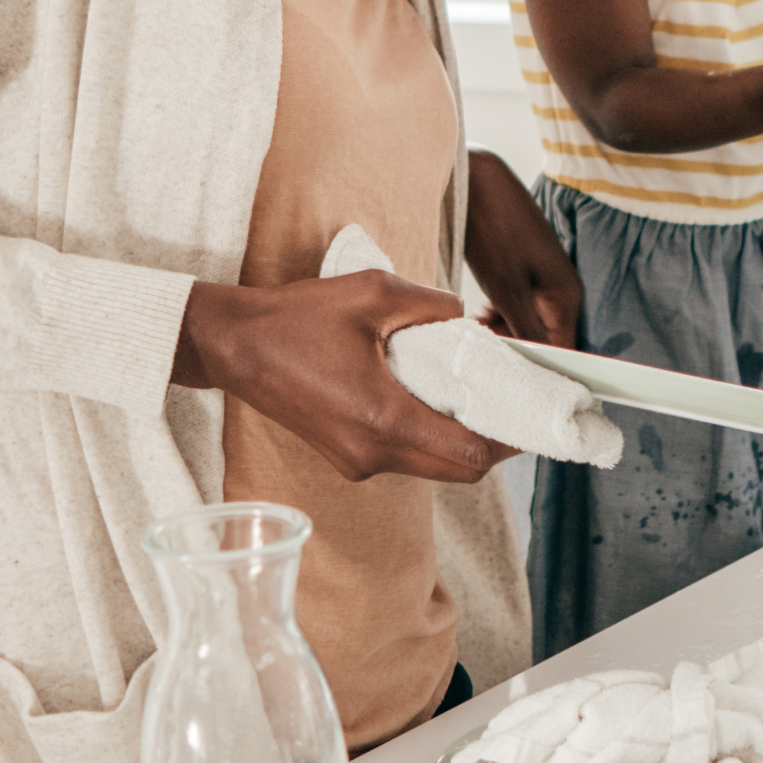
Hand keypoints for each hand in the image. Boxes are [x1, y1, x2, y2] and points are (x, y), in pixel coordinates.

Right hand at [175, 272, 510, 481]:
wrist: (234, 346)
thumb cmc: (297, 318)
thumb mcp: (373, 292)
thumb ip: (432, 306)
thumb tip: (466, 319)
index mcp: (385, 420)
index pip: (470, 452)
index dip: (509, 439)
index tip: (528, 413)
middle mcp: (373, 455)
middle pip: (459, 470)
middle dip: (491, 443)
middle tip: (507, 404)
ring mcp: (356, 462)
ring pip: (433, 468)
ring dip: (458, 440)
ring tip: (470, 396)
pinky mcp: (345, 458)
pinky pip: (404, 458)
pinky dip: (427, 437)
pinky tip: (428, 399)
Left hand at [462, 152, 581, 349]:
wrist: (474, 180)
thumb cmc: (493, 229)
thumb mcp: (507, 289)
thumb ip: (525, 329)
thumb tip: (537, 364)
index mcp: (566, 297)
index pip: (563, 350)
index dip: (538, 365)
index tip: (506, 371)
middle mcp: (561, 291)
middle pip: (545, 338)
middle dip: (514, 345)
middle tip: (482, 342)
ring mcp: (542, 279)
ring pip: (528, 322)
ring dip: (503, 330)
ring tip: (475, 325)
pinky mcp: (524, 270)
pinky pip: (518, 305)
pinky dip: (499, 314)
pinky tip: (478, 312)